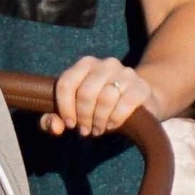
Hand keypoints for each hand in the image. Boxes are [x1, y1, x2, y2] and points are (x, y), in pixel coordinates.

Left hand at [40, 55, 160, 138]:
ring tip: (98, 129)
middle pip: (85, 93)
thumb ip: (54, 119)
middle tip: (85, 130)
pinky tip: (111, 125)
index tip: (69, 123)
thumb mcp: (75, 110)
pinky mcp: (140, 87)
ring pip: (105, 99)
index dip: (64, 107)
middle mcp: (106, 64)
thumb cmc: (100, 106)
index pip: (66, 83)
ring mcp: (125, 73)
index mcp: (86, 64)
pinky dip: (115, 119)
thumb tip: (55, 127)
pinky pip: (124, 104)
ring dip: (98, 120)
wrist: (140, 100)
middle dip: (83, 117)